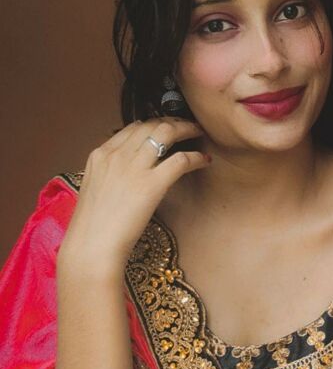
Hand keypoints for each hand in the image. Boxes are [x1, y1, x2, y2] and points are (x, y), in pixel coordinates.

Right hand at [58, 117, 208, 271]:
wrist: (92, 246)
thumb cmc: (92, 228)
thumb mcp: (94, 190)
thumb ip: (109, 175)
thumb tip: (126, 173)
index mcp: (100, 155)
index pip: (131, 128)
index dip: (152, 123)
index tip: (165, 126)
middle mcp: (117, 155)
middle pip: (151, 125)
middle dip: (172, 121)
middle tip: (187, 126)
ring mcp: (135, 167)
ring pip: (167, 133)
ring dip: (187, 129)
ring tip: (198, 133)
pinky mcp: (152, 184)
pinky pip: (181, 159)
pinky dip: (196, 157)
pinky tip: (204, 160)